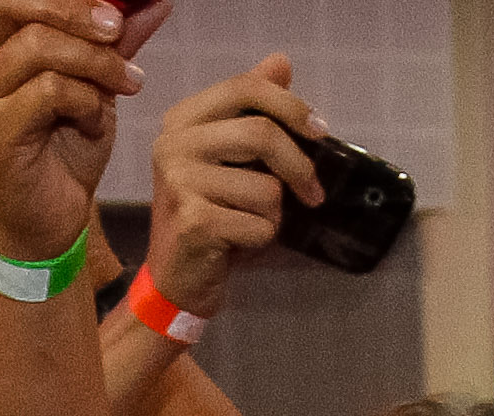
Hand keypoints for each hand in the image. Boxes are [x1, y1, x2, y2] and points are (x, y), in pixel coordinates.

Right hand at [0, 0, 171, 265]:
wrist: (55, 218)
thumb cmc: (70, 151)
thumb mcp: (100, 88)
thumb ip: (118, 45)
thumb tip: (154, 3)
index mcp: (3, 44)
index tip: (116, 9)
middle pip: (12, 3)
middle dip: (74, 9)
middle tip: (117, 29)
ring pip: (39, 46)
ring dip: (95, 62)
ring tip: (127, 84)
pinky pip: (48, 91)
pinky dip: (85, 101)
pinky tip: (97, 122)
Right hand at [144, 55, 324, 319]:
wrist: (177, 277)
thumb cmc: (211, 213)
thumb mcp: (230, 156)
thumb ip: (252, 108)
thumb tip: (281, 62)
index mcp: (182, 120)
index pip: (245, 87)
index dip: (291, 105)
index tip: (321, 133)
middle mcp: (173, 144)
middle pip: (261, 134)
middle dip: (299, 168)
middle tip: (313, 194)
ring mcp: (179, 183)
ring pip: (266, 187)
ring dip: (275, 214)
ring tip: (251, 223)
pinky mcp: (194, 222)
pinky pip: (260, 224)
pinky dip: (263, 237)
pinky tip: (238, 243)